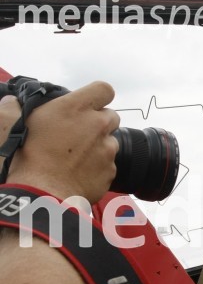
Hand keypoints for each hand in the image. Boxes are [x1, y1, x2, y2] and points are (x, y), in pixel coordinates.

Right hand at [0, 81, 119, 202]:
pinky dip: (98, 167)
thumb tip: (13, 102)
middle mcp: (97, 125)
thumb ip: (13, 107)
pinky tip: (78, 172)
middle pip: (111, 116)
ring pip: (111, 141)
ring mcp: (107, 149)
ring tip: (75, 156)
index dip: (98, 96)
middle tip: (78, 133)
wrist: (41, 194)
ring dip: (99, 145)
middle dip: (98, 122)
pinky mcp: (110, 171)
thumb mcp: (8, 124)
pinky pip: (108, 165)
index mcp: (76, 108)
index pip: (104, 89)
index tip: (89, 103)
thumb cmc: (25, 158)